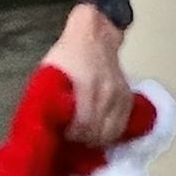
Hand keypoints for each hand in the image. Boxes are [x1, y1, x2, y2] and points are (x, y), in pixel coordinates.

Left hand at [43, 7, 132, 144]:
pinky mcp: (128, 99)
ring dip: (96, 139)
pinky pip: (121, 126)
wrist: (94, 36)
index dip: (72, 135)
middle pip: (97, 131)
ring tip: (84, 138)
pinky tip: (98, 133)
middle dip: (82, 140)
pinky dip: (110, 134)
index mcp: (87, 85)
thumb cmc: (68, 55)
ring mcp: (120, 96)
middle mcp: (107, 92)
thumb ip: (52, 98)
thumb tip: (47, 124)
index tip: (63, 135)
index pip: (83, 124)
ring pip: (111, 132)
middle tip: (71, 139)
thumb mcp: (51, 73)